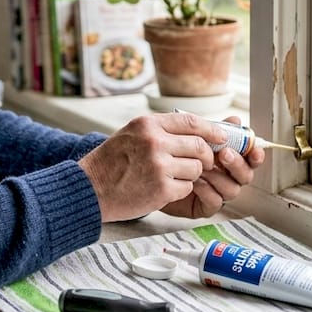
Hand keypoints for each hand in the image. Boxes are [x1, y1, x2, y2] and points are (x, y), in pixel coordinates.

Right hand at [78, 113, 221, 221]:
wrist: (89, 189)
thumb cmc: (110, 162)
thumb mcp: (132, 134)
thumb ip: (160, 130)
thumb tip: (197, 132)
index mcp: (148, 124)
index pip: (191, 122)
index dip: (211, 129)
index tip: (221, 136)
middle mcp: (154, 141)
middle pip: (199, 146)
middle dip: (205, 157)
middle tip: (203, 164)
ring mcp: (158, 165)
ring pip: (196, 168)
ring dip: (190, 175)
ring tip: (171, 177)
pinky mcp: (161, 188)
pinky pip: (187, 187)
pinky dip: (180, 189)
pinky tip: (163, 189)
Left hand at [160, 115, 264, 218]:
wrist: (154, 174)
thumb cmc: (178, 154)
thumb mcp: (195, 137)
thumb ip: (215, 130)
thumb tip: (236, 119)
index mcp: (231, 159)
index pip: (251, 159)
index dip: (256, 155)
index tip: (255, 151)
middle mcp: (229, 177)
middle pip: (246, 175)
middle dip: (237, 164)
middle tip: (224, 154)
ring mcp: (219, 193)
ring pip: (233, 189)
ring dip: (219, 176)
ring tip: (202, 166)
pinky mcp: (206, 207)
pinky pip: (215, 201)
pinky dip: (207, 190)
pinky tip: (195, 182)